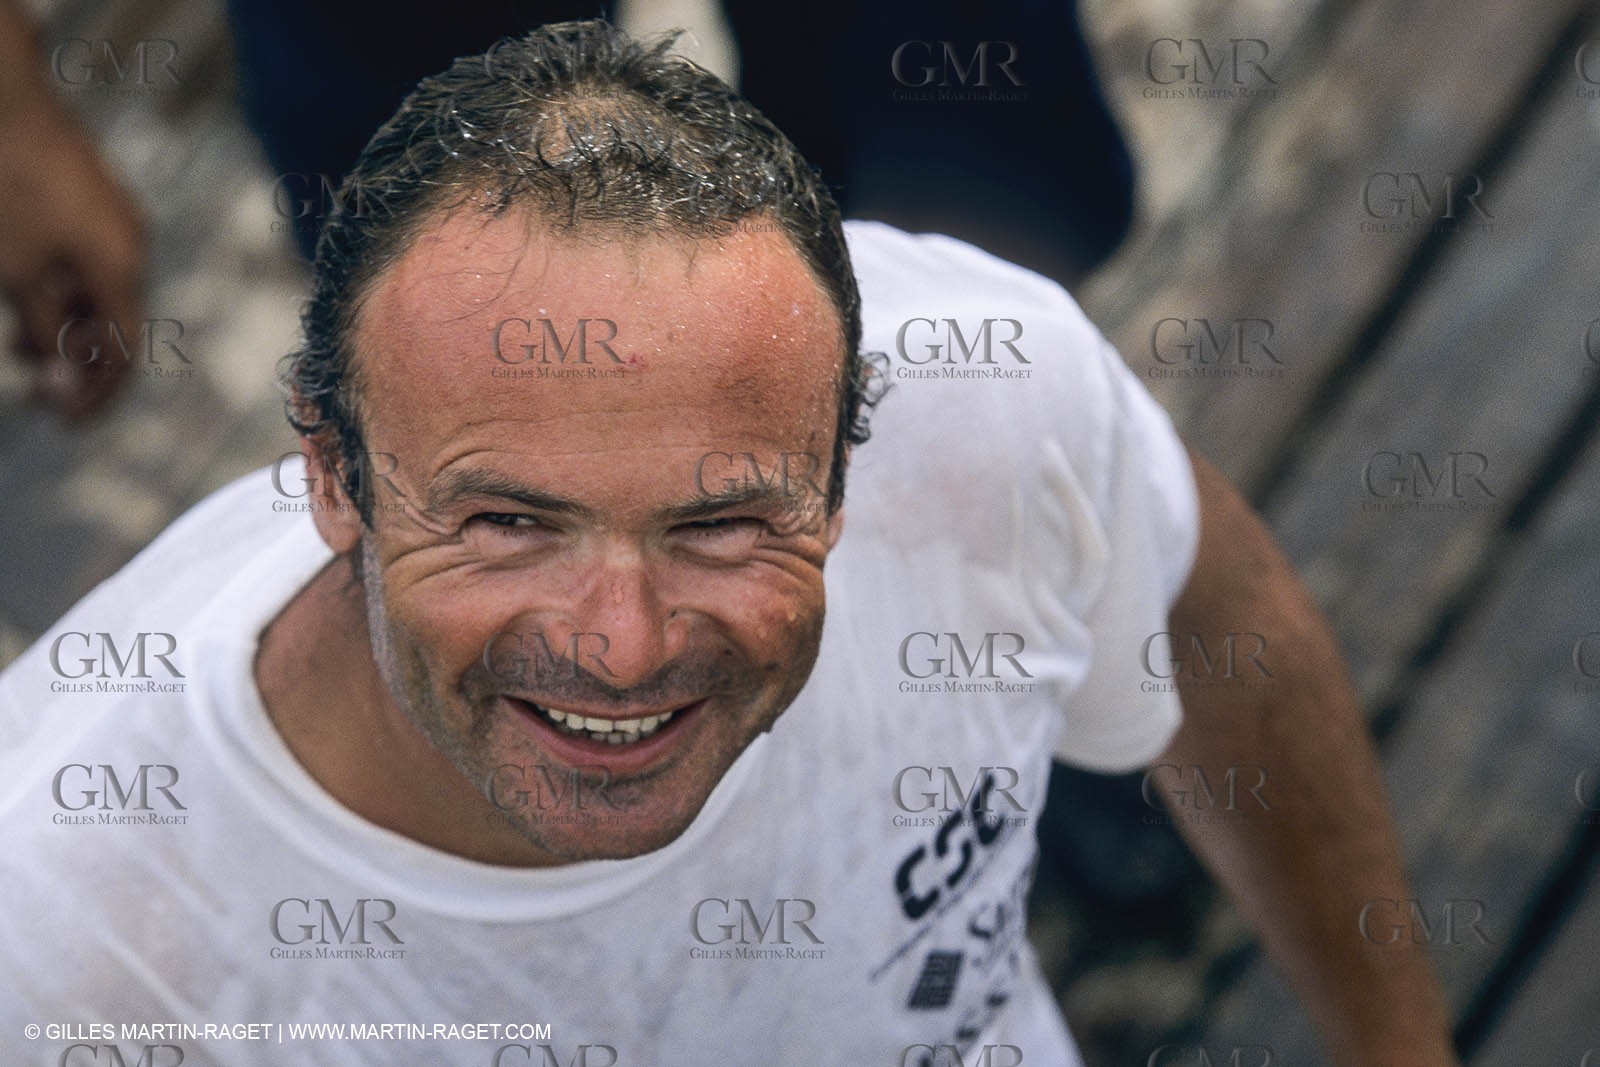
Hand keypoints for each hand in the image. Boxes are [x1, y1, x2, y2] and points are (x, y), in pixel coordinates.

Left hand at [0, 98, 145, 418]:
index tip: (66, 420)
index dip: (98, 393)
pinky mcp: (90, 202)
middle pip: (116, 325)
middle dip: (79, 364)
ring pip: (98, 293)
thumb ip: (47, 330)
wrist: (5, 98)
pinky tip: (28, 302)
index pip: (125, 351)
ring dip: (65, 329)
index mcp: (123, 268)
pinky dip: (62, 293)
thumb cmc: (9, 186)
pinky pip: (87, 263)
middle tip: (40, 394)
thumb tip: (64, 381)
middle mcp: (131, 246)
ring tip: (22, 349)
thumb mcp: (20, 272)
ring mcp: (114, 221)